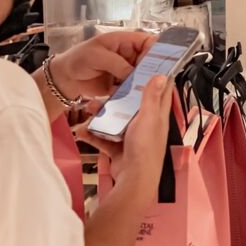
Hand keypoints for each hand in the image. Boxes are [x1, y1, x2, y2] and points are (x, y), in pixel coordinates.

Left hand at [50, 31, 156, 100]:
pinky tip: (137, 99)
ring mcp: (126, 71)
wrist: (65, 78)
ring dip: (144, 83)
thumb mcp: (98, 56)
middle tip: (156, 80)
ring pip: (143, 76)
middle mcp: (128, 56)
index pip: (148, 41)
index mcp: (124, 42)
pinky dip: (135, 94)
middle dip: (153, 70)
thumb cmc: (78, 59)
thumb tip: (134, 74)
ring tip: (147, 91)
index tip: (163, 61)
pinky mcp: (122, 86)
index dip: (158, 49)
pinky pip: (134, 89)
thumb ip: (117, 64)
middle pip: (149, 61)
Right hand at [77, 75, 173, 195]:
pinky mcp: (120, 149)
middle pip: (132, 105)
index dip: (154, 79)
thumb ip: (152, 97)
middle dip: (117, 96)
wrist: (133, 180)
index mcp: (157, 116)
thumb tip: (162, 76)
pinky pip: (105, 138)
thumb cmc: (145, 150)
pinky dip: (94, 134)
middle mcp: (146, 126)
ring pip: (115, 120)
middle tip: (104, 89)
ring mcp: (132, 138)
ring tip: (89, 109)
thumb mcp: (149, 117)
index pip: (160, 93)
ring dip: (101, 115)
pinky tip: (83, 130)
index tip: (144, 66)